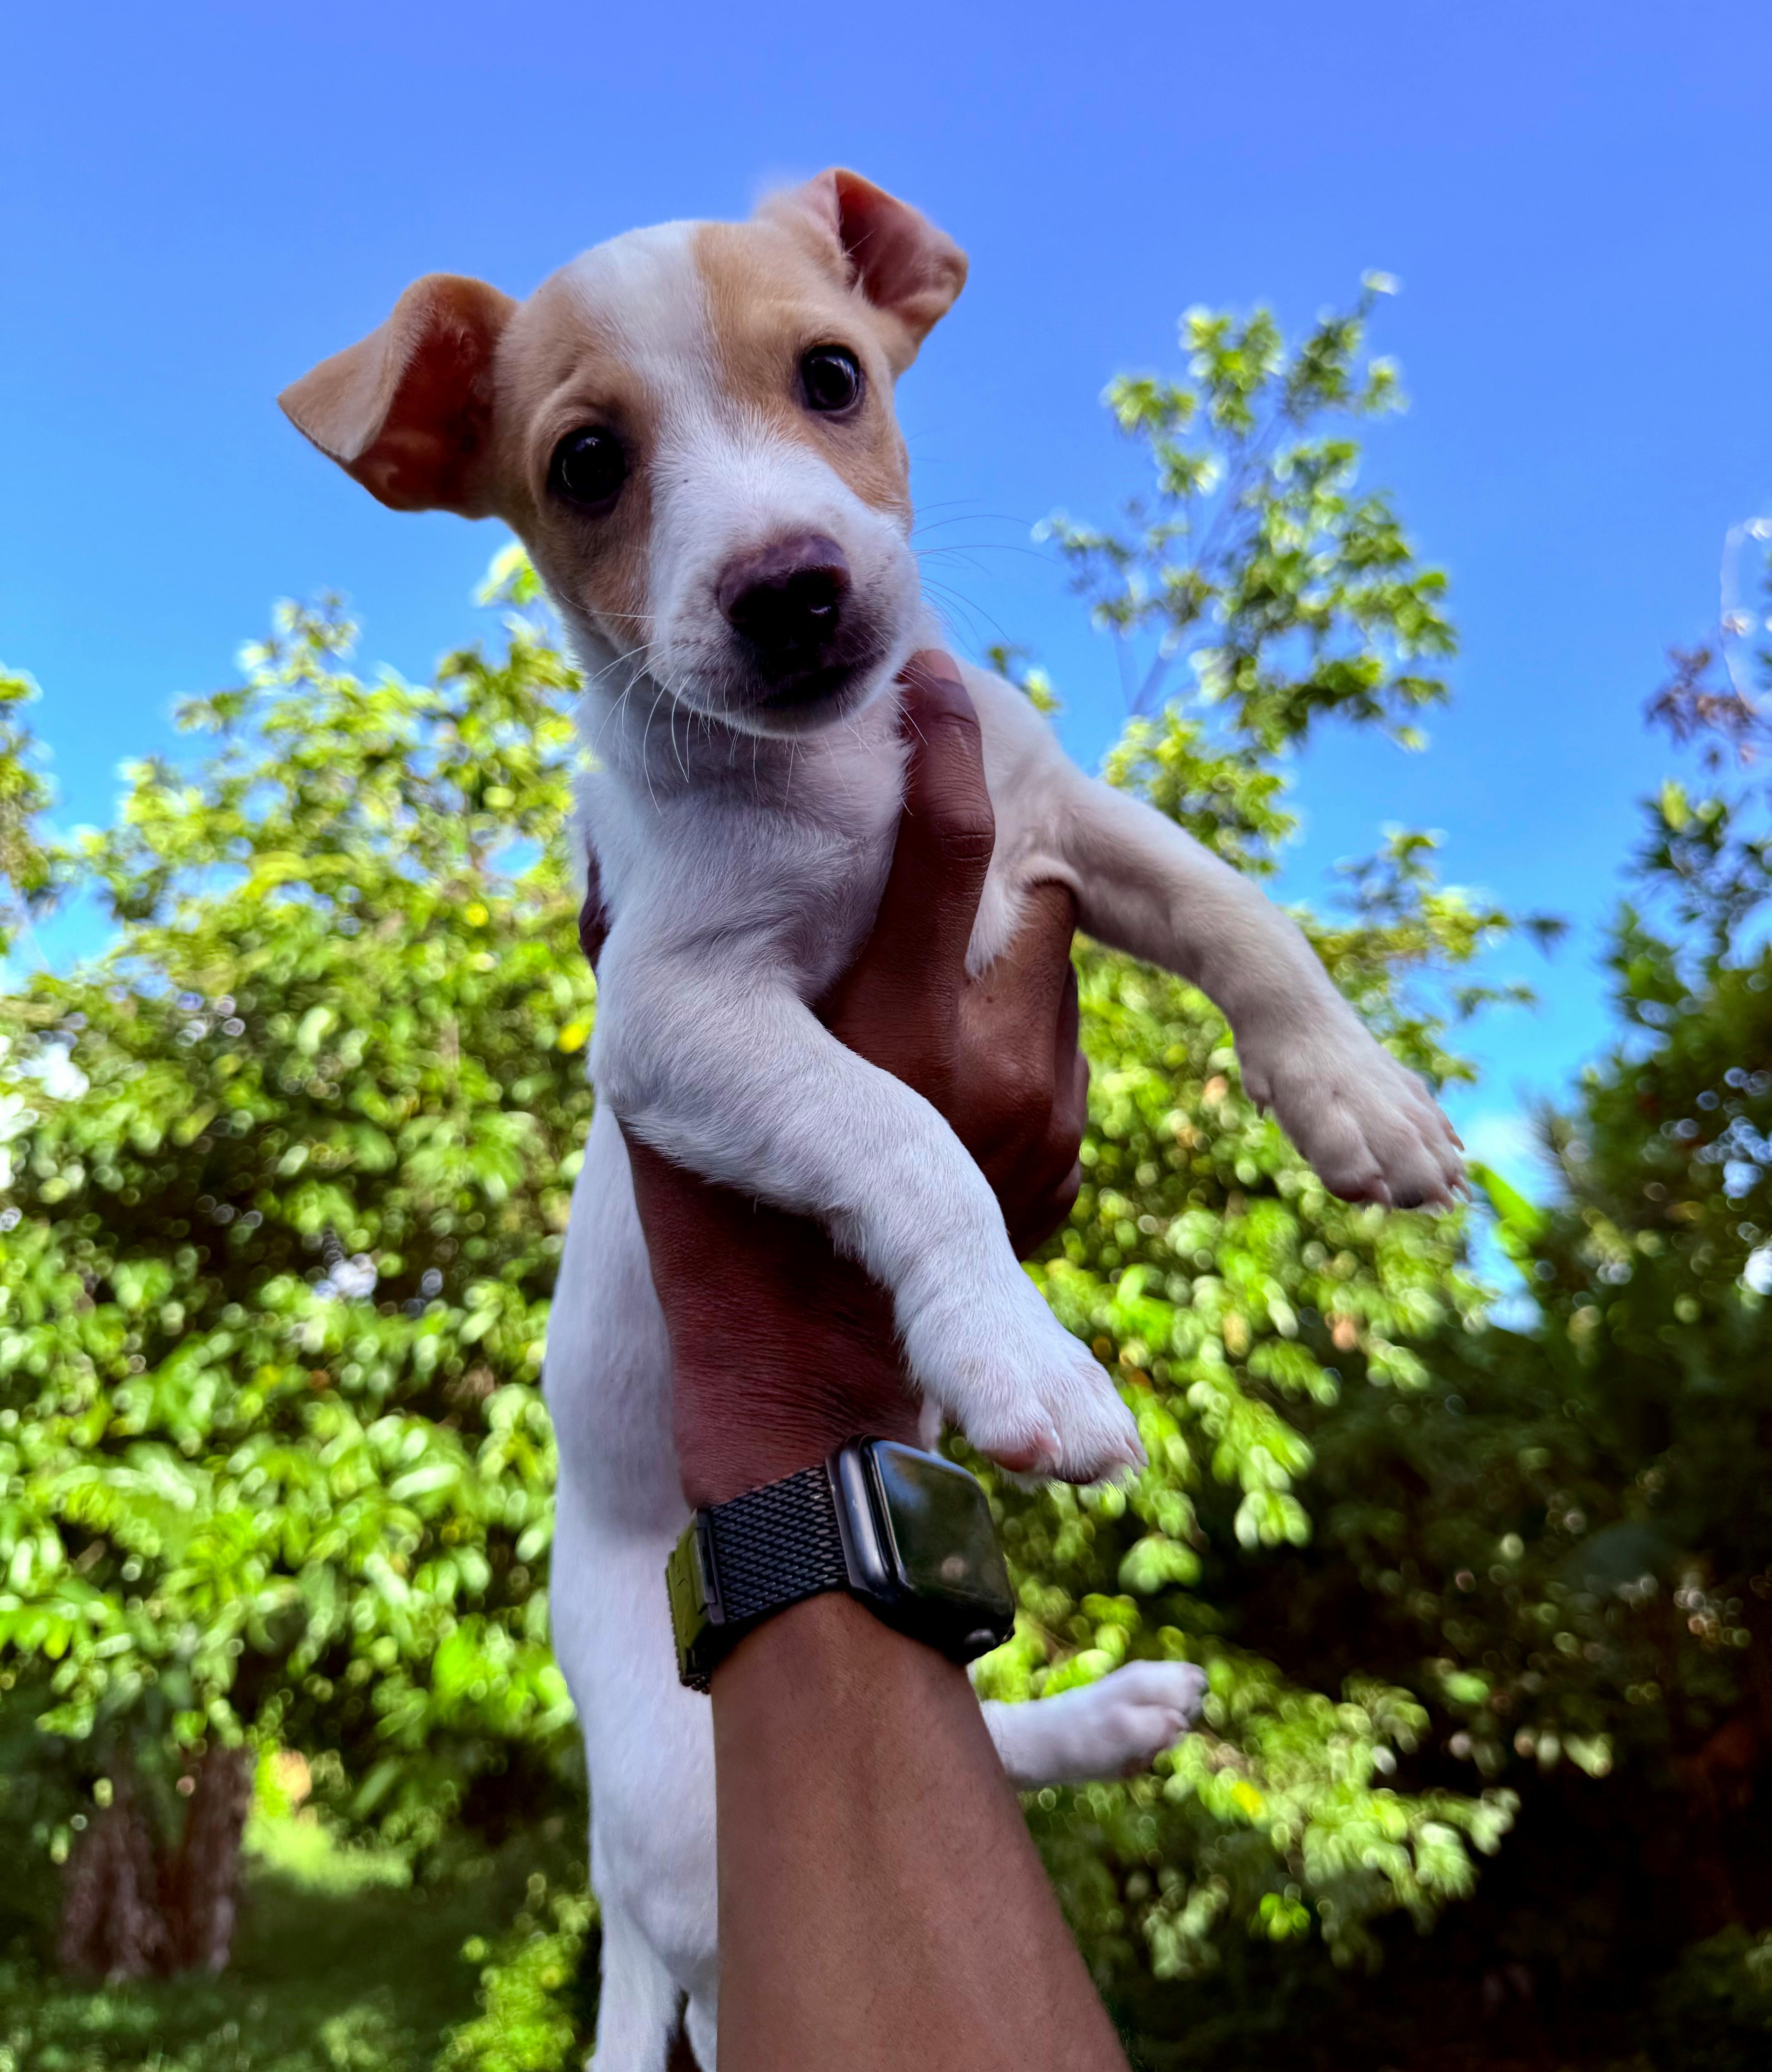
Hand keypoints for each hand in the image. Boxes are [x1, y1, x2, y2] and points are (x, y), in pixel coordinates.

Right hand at [581, 651, 1089, 1506]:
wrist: (810, 1405)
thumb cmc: (716, 1243)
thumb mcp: (662, 1092)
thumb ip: (651, 955)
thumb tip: (600, 815)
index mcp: (885, 1031)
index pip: (947, 836)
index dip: (941, 737)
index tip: (931, 666)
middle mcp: (990, 1064)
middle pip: (1024, 888)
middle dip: (974, 872)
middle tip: (904, 866)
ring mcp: (1046, 1119)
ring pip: (1047, 966)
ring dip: (992, 959)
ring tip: (900, 1008)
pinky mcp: (1068, 1161)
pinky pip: (1053, 1048)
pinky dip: (1009, 1038)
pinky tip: (933, 1082)